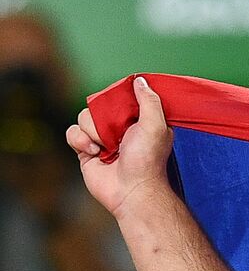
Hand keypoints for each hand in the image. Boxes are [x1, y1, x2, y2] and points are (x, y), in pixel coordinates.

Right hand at [65, 75, 173, 220]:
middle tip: (117, 135)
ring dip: (92, 132)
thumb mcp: (155, 125)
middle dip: (103, 118)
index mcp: (138, 120)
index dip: (117, 100)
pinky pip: (72, 132)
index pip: (120, 97)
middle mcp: (119, 128)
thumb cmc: (147, 160)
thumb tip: (140, 80)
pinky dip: (80, 141)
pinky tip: (94, 153)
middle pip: (98, 105)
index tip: (122, 109)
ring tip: (106, 148)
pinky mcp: (85, 150)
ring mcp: (101, 139)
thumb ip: (149, 101)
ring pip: (83, 117)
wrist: (131, 190)